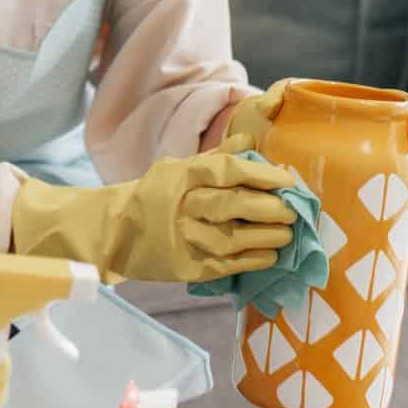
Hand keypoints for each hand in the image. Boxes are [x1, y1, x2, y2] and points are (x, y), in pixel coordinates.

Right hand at [11, 149, 300, 283]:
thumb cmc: (152, 195)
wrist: (112, 231)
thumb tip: (251, 140)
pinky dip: (252, 261)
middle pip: (232, 204)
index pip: (228, 170)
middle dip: (268, 208)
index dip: (262, 174)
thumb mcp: (177, 168)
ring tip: (288, 235)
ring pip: (232, 238)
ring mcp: (182, 238)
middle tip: (294, 210)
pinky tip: (271, 256)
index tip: (288, 180)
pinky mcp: (185, 267)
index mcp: (182, 174)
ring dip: (265, 237)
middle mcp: (182, 205)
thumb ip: (216, 156)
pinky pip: (225, 265)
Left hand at [219, 79, 407, 239]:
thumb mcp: (273, 108)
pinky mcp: (370, 203)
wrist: (257, 161)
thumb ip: (274, 99)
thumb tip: (268, 108)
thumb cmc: (271, 127)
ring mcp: (377, 174)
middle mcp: (379, 143)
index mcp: (363, 113)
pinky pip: (402, 212)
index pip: (405, 109)